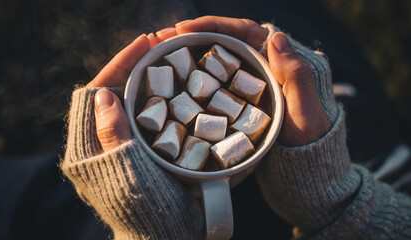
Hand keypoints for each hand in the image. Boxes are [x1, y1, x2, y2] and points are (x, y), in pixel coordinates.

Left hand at [62, 32, 202, 238]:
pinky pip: (135, 117)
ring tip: (160, 61)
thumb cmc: (145, 210)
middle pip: (105, 94)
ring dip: (138, 79)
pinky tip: (164, 90)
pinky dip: (148, 99)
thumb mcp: (128, 171)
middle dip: (127, 67)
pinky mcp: (130, 152)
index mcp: (85, 151)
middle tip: (155, 48)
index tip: (142, 45)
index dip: (117, 66)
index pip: (93, 95)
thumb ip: (112, 135)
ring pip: (120, 103)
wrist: (161, 235)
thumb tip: (104, 94)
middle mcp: (95, 147)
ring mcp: (113, 148)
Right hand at [174, 16, 330, 145]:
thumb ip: (295, 76)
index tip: (184, 27)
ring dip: (187, 54)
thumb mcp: (304, 112)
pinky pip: (212, 83)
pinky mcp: (234, 102)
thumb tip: (275, 37)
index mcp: (277, 61)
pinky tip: (174, 80)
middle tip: (162, 39)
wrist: (301, 169)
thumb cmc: (307, 141)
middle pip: (222, 42)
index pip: (242, 31)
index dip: (212, 25)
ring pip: (214, 61)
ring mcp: (245, 85)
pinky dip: (193, 78)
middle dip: (191, 36)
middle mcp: (259, 67)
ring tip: (159, 53)